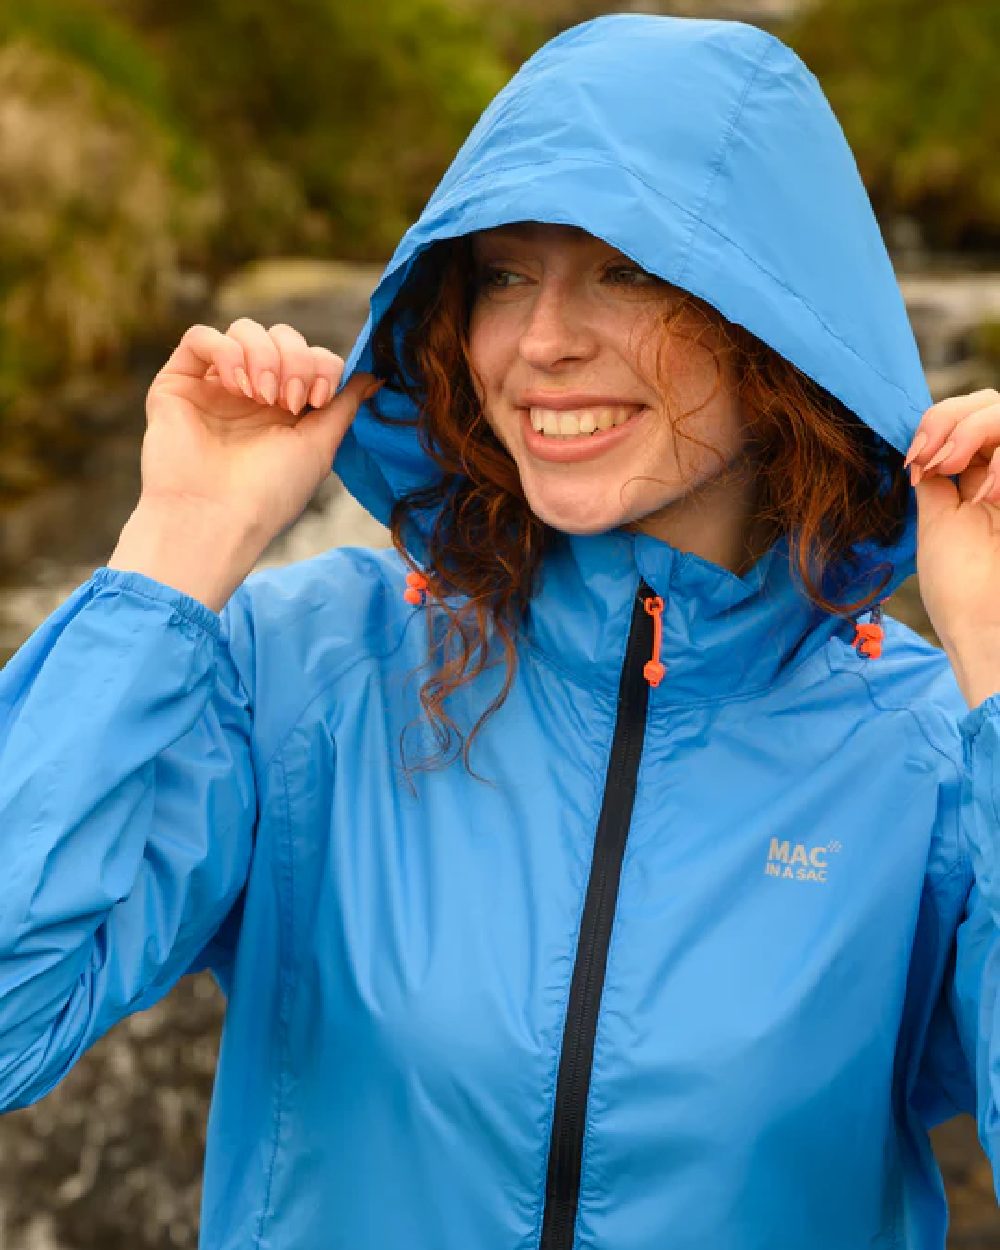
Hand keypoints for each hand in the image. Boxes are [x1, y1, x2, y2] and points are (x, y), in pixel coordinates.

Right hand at [140, 319, 379, 546]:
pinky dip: (226, 351)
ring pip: (244, 330)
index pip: (311, 356)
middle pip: (282, 337)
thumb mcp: (319, 447)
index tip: (319, 400)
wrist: (214, 517)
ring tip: (262, 397)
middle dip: (295, 359)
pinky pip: (201, 336)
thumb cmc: (268, 493)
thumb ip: (343, 406)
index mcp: (286, 408)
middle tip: (289, 401)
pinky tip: (236, 385)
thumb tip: (373, 376)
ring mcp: (214, 386)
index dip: (321, 365)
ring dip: (264, 355)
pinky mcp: (178, 382)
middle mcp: (251, 393)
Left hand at [905, 387, 999, 689]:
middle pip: (990, 404)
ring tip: (951, 467)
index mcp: (977, 477)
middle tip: (933, 460)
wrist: (987, 627)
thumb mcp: (937, 520)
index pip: (964, 418)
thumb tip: (919, 446)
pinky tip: (989, 496)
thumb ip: (936, 478)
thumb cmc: (959, 587)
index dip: (938, 422)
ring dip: (974, 432)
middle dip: (954, 420)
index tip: (915, 457)